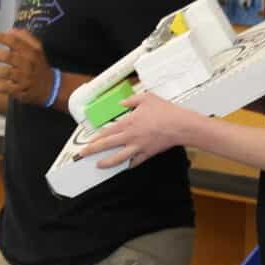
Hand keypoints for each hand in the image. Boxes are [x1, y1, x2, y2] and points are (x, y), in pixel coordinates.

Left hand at [0, 28, 56, 104]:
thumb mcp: (37, 49)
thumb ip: (25, 38)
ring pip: (6, 73)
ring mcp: (24, 78)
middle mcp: (28, 64)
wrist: (50, 87)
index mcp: (32, 52)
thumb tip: (10, 29)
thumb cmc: (38, 65)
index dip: (1, 38)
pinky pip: (5, 88)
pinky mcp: (20, 91)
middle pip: (9, 57)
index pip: (15, 42)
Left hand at [81, 89, 198, 170]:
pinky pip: (135, 161)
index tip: (87, 141)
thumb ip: (132, 100)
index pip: (107, 132)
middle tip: (83, 155)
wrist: (181, 125)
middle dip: (93, 151)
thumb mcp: (147, 98)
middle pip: (107, 145)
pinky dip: (129, 164)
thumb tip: (123, 102)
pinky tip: (125, 166)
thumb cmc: (165, 112)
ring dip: (106, 162)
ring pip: (118, 158)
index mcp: (128, 123)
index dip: (95, 137)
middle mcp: (130, 137)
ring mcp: (138, 147)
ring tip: (98, 165)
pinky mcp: (147, 153)